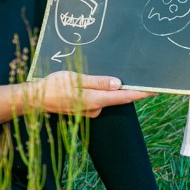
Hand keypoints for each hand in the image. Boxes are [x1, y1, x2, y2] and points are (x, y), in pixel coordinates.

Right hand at [30, 71, 153, 116]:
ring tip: (101, 78)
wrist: (35, 100)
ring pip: (105, 99)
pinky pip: (96, 101)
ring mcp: (89, 111)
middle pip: (117, 98)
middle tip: (138, 78)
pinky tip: (86, 86)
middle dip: (126, 89)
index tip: (154, 90)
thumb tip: (117, 83)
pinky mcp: (83, 110)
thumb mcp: (75, 79)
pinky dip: (97, 93)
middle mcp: (94, 108)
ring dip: (107, 90)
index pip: (123, 97)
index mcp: (94, 99)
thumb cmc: (53, 86)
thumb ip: (97, 82)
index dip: (140, 93)